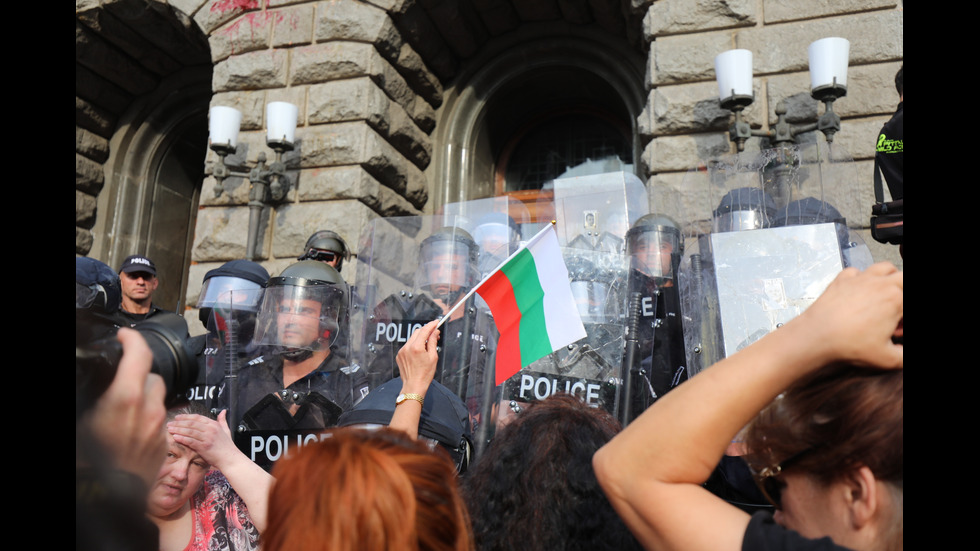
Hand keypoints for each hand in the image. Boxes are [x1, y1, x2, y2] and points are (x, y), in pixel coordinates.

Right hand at [88, 328, 166, 486]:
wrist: (108, 502)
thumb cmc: (88, 463)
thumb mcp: (81, 421)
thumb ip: (89, 399)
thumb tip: (89, 389)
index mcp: (126, 399)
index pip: (139, 355)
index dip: (132, 340)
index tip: (124, 336)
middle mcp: (149, 410)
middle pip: (151, 378)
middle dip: (138, 374)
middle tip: (120, 379)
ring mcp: (159, 428)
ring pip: (157, 401)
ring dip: (143, 398)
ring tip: (121, 408)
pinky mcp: (162, 444)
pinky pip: (158, 422)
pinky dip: (146, 419)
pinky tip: (127, 429)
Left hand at [169, 410, 238, 470]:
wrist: (230, 459)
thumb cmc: (227, 446)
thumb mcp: (226, 430)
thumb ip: (223, 420)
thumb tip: (223, 411)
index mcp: (214, 424)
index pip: (197, 417)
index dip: (186, 416)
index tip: (177, 418)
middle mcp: (210, 429)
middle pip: (191, 423)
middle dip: (179, 423)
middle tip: (169, 423)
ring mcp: (207, 438)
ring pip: (189, 431)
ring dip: (178, 430)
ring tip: (169, 429)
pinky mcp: (204, 447)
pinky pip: (190, 441)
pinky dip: (182, 438)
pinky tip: (175, 437)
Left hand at [396, 320, 439, 395]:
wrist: (414, 386)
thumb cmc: (425, 374)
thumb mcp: (433, 357)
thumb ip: (433, 342)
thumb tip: (435, 332)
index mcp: (416, 347)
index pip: (424, 330)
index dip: (431, 325)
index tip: (436, 322)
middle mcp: (407, 347)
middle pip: (417, 332)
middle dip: (426, 331)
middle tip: (434, 334)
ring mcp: (402, 351)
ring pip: (412, 339)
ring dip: (420, 339)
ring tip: (427, 345)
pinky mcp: (399, 355)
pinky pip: (407, 346)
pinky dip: (414, 345)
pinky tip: (419, 352)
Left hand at [799, 262, 902, 368]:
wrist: (816, 337)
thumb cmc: (849, 345)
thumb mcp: (888, 359)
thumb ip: (904, 356)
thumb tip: (904, 353)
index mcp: (896, 299)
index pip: (908, 299)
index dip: (904, 319)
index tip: (898, 328)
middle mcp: (879, 284)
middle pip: (903, 278)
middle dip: (903, 293)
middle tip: (896, 311)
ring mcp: (859, 279)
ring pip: (884, 268)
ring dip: (889, 279)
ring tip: (885, 296)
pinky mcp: (841, 280)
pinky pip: (856, 272)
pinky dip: (861, 279)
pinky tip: (859, 293)